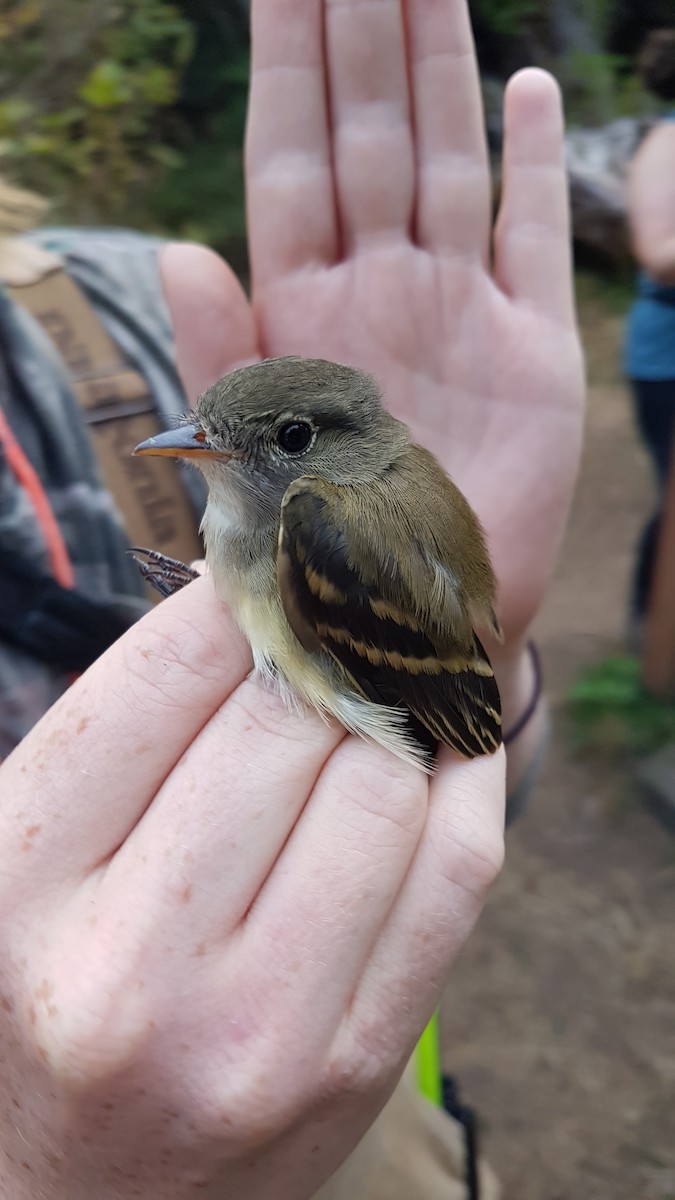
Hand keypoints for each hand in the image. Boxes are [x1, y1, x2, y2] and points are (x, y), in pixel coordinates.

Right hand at [0, 578, 503, 1199]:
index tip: (266, 575)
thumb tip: (255, 606)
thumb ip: (123, 734)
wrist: (70, 1192)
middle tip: (329, 629)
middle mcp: (138, 963)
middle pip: (288, 720)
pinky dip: (462, 783)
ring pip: (385, 782)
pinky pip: (456, 871)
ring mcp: (261, 1026)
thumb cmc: (40, 995)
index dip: (235, 600)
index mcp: (24, 879)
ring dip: (391, 715)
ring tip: (374, 694)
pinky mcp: (356, 1062)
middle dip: (319, 652)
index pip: (166, 674)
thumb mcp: (27, 860)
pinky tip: (440, 752)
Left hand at [160, 0, 583, 646]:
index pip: (291, 156)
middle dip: (362, 28)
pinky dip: (536, 165)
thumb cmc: (323, 550)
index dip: (286, 61)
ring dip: (441, 64)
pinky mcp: (531, 344)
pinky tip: (529, 90)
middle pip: (370, 131)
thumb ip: (222, 359)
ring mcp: (458, 305)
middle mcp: (380, 285)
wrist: (414, 615)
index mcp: (305, 306)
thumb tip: (177, 252)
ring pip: (448, 158)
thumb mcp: (252, 464)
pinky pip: (534, 234)